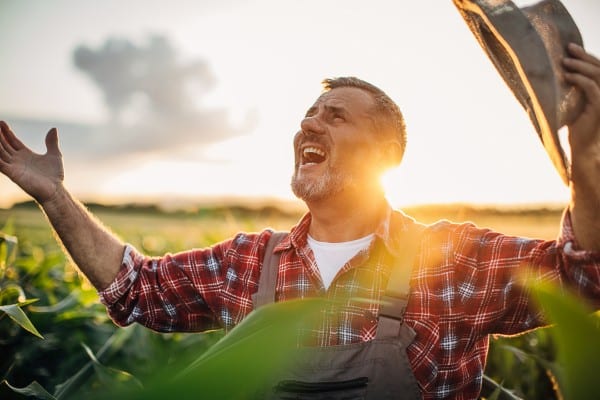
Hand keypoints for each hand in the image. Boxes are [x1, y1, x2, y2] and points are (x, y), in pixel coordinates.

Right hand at [0, 121, 64, 203]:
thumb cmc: (54, 176)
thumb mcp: (54, 155)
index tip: (1, 122)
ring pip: (0, 152)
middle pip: (4, 145)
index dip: (7, 132)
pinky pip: (0, 164)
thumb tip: (53, 129)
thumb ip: (51, 142)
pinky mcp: (13, 174)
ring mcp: (14, 167)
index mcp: (26, 155)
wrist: (55, 190)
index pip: (13, 141)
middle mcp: (17, 160)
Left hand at [563, 44, 599, 173]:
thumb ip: (570, 90)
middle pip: (599, 67)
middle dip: (584, 55)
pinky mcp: (599, 106)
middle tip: (569, 47)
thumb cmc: (575, 127)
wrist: (582, 147)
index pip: (597, 67)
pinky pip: (592, 88)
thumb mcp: (572, 104)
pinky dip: (580, 80)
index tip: (570, 47)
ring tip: (565, 61)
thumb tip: (552, 75)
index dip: (586, 56)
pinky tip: (567, 76)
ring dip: (581, 65)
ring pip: (597, 74)